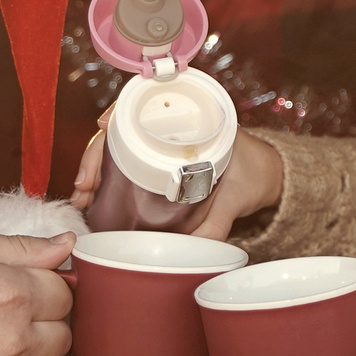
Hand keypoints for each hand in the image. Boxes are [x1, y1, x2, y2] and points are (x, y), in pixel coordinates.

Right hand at [72, 117, 283, 242]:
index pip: (145, 106)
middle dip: (96, 154)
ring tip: (82, 195)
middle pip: (122, 130)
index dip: (118, 115)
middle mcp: (173, 126)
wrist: (273, 176)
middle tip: (83, 186)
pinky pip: (127, 161)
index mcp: (195, 119)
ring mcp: (163, 143)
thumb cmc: (257, 174)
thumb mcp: (239, 196)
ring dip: (95, 167)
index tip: (101, 129)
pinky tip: (92, 194)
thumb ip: (219, 223)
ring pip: (119, 147)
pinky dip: (107, 175)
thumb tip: (196, 250)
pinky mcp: (160, 162)